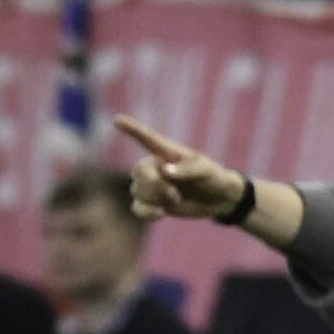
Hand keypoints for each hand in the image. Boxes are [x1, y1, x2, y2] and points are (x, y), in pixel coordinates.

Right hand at [115, 115, 246, 221]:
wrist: (216, 197)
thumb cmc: (211, 176)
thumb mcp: (204, 170)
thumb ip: (187, 169)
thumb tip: (165, 172)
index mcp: (166, 152)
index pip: (146, 138)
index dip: (132, 129)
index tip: (117, 119)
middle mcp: (155, 166)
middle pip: (138, 172)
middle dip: (154, 185)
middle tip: (174, 194)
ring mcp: (153, 185)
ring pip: (136, 190)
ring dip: (154, 198)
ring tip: (176, 198)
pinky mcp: (153, 202)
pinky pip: (137, 207)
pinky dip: (146, 212)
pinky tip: (160, 213)